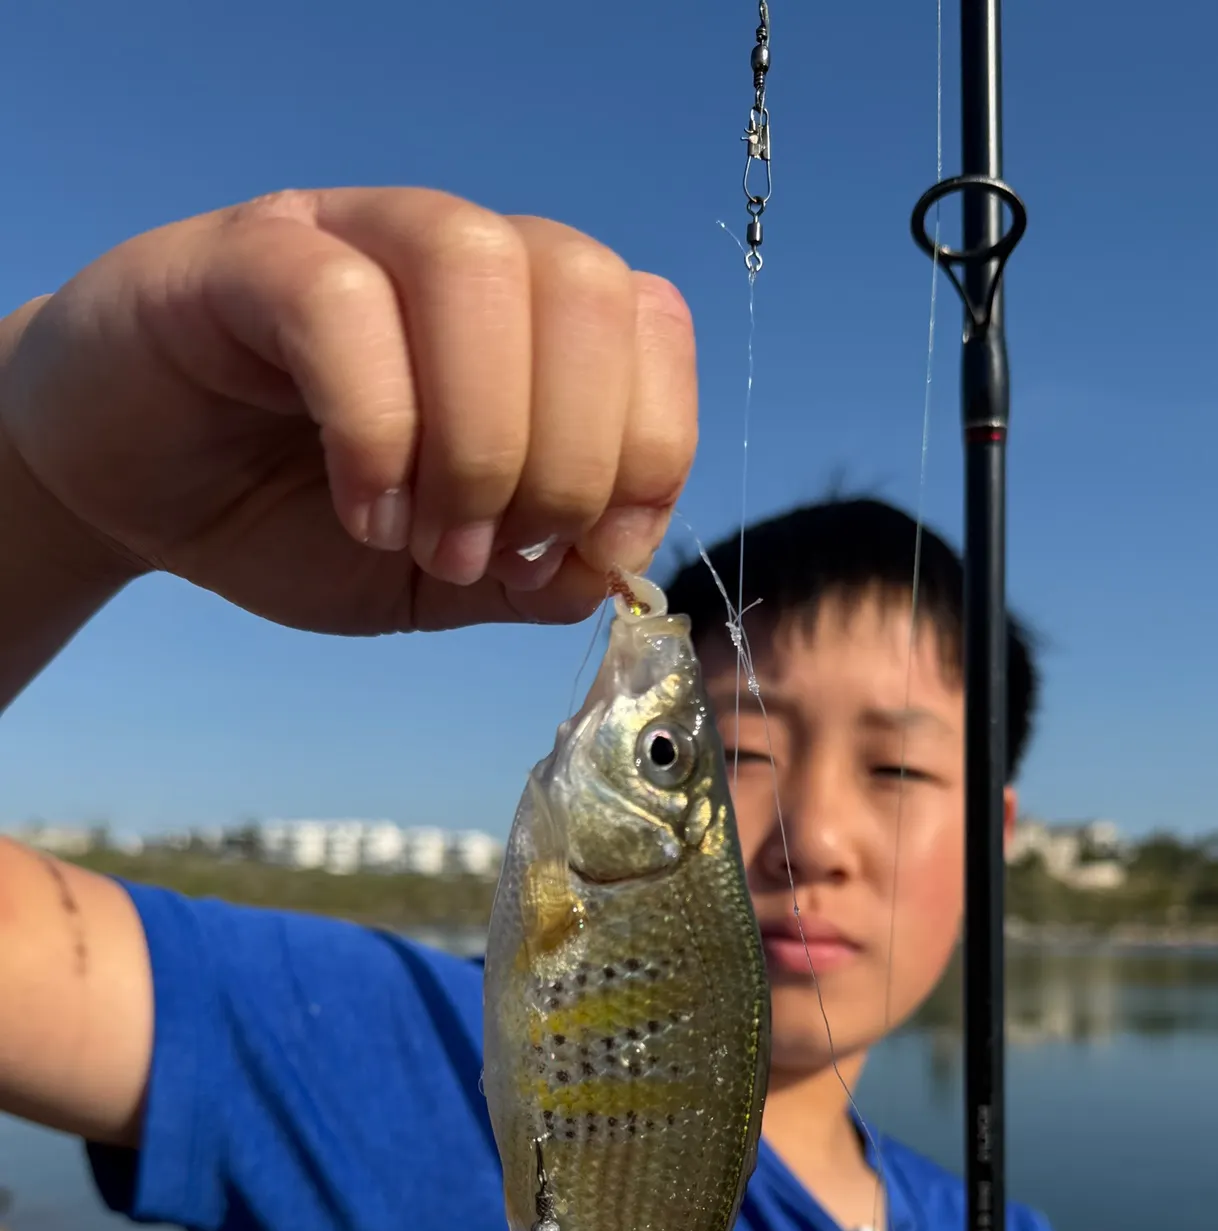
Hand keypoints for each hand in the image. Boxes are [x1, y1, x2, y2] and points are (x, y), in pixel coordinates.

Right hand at [0, 188, 696, 634]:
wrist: (138, 497)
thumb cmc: (299, 520)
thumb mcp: (444, 579)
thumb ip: (541, 576)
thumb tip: (619, 574)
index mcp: (527, 322)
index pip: (650, 323)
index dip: (652, 446)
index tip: (589, 553)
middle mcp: (456, 256)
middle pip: (587, 285)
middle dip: (569, 456)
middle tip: (499, 557)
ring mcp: (351, 236)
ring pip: (477, 264)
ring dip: (481, 440)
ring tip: (432, 541)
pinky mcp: (243, 256)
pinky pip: (341, 302)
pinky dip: (377, 430)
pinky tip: (360, 511)